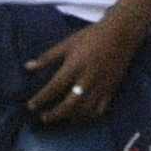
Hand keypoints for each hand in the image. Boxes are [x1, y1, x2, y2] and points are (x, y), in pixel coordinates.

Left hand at [20, 19, 140, 124]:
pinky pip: (100, 109)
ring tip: (60, 118)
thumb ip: (47, 58)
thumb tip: (27, 67)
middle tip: (43, 117)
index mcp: (75, 67)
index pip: (54, 88)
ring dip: (70, 117)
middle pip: (69, 105)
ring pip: (84, 110)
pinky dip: (89, 116)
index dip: (40, 99)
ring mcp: (101, 86)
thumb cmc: (92, 36)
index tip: (30, 106)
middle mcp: (88, 79)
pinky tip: (80, 117)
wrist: (122, 32)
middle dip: (54, 115)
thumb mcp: (67, 44)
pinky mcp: (111, 89)